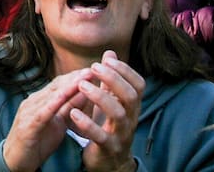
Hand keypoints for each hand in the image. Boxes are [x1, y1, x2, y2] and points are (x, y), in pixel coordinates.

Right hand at [2, 67, 93, 171]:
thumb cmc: (37, 142)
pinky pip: (41, 113)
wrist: (16, 161)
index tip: (93, 70)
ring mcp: (28, 112)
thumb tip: (84, 94)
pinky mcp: (27, 126)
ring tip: (83, 80)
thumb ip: (68, 109)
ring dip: (68, 87)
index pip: (59, 84)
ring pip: (50, 97)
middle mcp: (33, 102)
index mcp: (40, 101)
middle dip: (75, 78)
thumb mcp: (57, 124)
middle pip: (56, 86)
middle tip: (92, 70)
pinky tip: (63, 98)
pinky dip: (52, 104)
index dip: (76, 77)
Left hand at [74, 52, 144, 171]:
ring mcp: (121, 134)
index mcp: (131, 106)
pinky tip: (74, 113)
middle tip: (93, 67)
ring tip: (82, 85)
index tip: (108, 59)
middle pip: (131, 96)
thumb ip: (110, 79)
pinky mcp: (109, 148)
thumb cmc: (108, 125)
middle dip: (114, 79)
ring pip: (118, 114)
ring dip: (100, 97)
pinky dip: (88, 124)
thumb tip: (110, 52)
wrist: (109, 161)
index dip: (126, 70)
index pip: (139, 85)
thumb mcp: (111, 101)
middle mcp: (130, 118)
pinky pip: (101, 137)